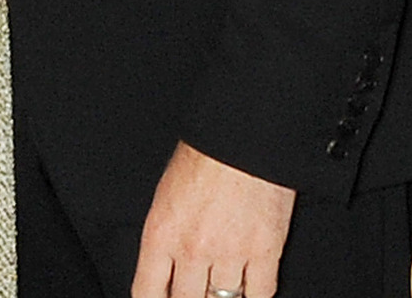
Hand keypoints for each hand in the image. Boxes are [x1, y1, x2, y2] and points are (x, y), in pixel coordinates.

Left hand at [132, 141, 295, 297]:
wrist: (243, 130)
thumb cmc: (205, 152)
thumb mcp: (167, 192)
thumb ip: (166, 235)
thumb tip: (168, 270)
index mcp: (161, 232)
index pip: (146, 293)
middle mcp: (192, 249)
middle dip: (191, 297)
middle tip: (198, 287)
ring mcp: (229, 253)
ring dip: (223, 295)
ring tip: (223, 282)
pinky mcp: (265, 250)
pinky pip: (260, 295)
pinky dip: (255, 294)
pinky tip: (250, 287)